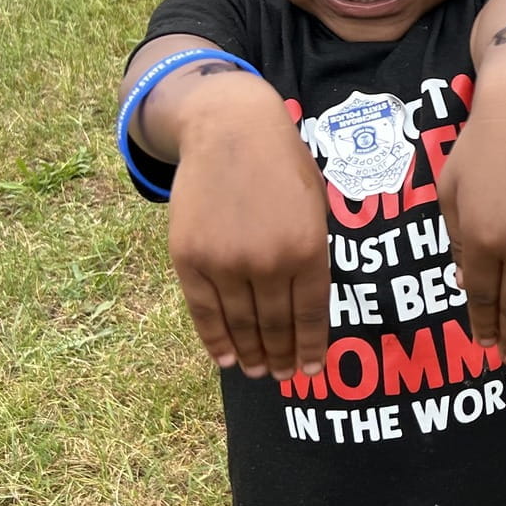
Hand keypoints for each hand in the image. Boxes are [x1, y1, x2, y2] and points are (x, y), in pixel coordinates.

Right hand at [166, 93, 329, 380]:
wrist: (230, 129)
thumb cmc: (281, 166)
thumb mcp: (314, 206)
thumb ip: (312, 255)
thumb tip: (308, 309)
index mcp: (308, 248)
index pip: (311, 314)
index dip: (311, 347)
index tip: (310, 372)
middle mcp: (268, 260)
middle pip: (276, 325)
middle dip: (282, 356)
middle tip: (283, 376)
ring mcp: (225, 261)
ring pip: (240, 323)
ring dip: (251, 353)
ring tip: (259, 370)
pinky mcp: (190, 258)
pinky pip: (203, 311)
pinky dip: (216, 339)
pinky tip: (226, 358)